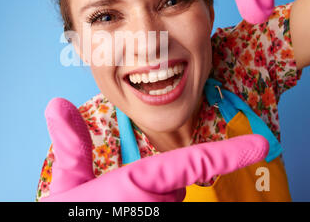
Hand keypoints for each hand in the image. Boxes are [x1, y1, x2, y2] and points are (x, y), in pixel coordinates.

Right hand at [39, 97, 268, 201]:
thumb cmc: (69, 218)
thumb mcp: (67, 184)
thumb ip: (71, 145)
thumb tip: (55, 104)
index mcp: (135, 186)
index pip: (189, 165)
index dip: (226, 155)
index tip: (259, 146)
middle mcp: (154, 206)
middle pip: (173, 184)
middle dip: (155, 181)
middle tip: (119, 191)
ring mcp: (156, 218)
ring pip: (168, 199)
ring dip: (149, 196)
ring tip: (119, 202)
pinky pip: (162, 209)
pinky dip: (148, 205)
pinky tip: (126, 208)